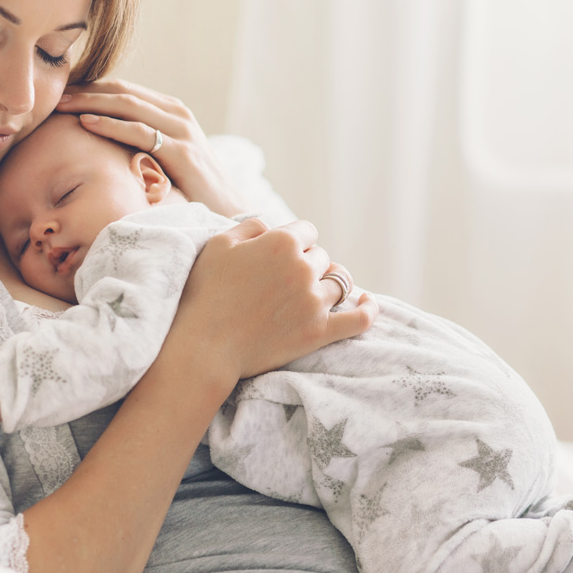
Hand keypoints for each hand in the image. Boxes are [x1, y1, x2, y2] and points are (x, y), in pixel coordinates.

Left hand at [56, 78, 247, 216]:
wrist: (228, 211)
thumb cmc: (191, 189)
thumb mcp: (164, 158)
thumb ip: (141, 143)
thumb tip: (103, 144)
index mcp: (171, 111)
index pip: (123, 90)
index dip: (90, 87)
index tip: (59, 92)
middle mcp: (177, 113)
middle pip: (122, 91)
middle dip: (85, 89)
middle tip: (53, 93)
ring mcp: (181, 130)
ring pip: (128, 104)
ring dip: (91, 101)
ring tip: (61, 103)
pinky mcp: (181, 152)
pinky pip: (140, 131)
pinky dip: (110, 124)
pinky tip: (86, 122)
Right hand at [173, 218, 378, 382]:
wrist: (204, 346)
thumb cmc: (205, 293)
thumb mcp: (219, 244)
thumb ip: (251, 227)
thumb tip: (271, 227)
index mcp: (281, 242)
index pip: (306, 231)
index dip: (294, 242)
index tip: (279, 256)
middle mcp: (303, 268)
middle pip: (321, 257)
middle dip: (307, 264)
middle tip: (282, 282)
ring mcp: (315, 302)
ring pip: (338, 283)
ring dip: (327, 285)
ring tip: (312, 293)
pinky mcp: (320, 332)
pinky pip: (360, 318)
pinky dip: (368, 309)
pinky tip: (367, 302)